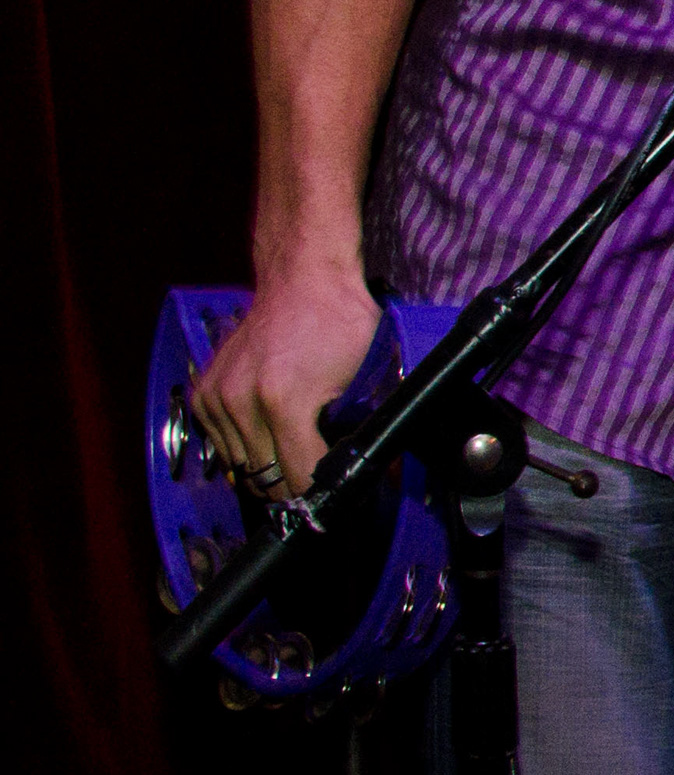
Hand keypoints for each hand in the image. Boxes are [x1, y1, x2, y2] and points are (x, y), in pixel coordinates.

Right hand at [192, 263, 379, 498]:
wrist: (302, 279)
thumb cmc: (340, 321)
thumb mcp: (366, 376)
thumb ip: (360, 424)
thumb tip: (369, 466)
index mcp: (284, 401)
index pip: (298, 477)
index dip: (320, 492)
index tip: (334, 496)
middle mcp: (242, 403)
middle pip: (265, 479)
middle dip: (294, 486)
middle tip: (315, 481)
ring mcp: (218, 399)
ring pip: (241, 467)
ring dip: (267, 468)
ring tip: (293, 456)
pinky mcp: (203, 394)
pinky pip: (222, 444)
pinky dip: (245, 447)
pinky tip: (268, 434)